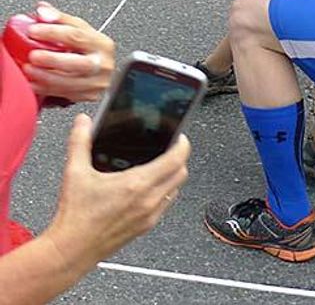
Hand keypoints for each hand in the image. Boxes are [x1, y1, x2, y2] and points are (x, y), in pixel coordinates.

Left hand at [21, 3, 113, 102]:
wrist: (104, 71)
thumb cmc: (92, 50)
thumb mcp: (82, 30)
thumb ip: (62, 20)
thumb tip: (43, 11)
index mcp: (102, 44)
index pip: (78, 36)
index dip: (54, 32)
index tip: (34, 30)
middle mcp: (103, 63)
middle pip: (79, 63)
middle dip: (54, 59)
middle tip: (34, 55)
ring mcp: (98, 82)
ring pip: (71, 82)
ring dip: (46, 76)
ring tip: (29, 69)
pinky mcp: (90, 96)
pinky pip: (66, 94)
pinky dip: (47, 89)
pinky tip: (34, 83)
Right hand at [45, 114, 189, 266]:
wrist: (71, 250)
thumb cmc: (75, 217)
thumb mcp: (75, 173)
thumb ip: (79, 142)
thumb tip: (83, 123)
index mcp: (137, 184)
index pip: (176, 159)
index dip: (183, 144)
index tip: (179, 137)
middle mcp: (149, 200)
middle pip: (181, 173)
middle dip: (179, 159)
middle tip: (169, 149)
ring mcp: (150, 215)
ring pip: (175, 189)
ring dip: (172, 177)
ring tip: (159, 167)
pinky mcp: (146, 226)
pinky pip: (166, 204)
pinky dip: (164, 193)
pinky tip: (147, 189)